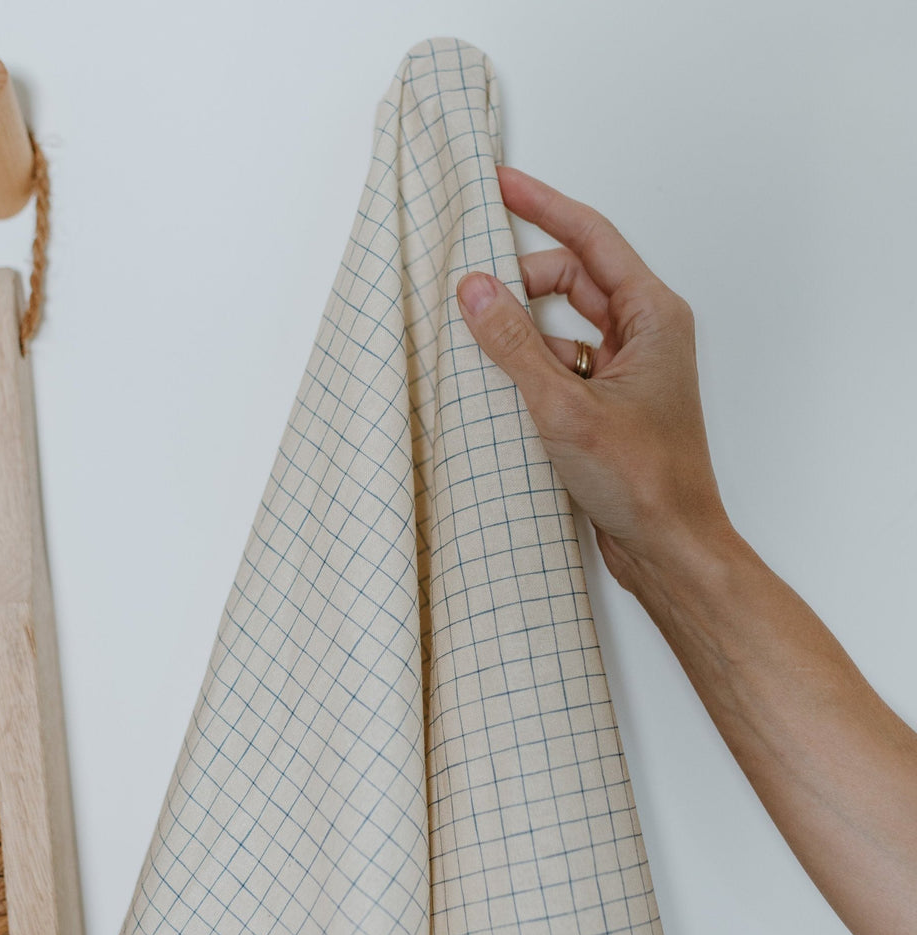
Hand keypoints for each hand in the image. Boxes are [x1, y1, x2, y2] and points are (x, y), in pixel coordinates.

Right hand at [457, 166, 729, 588]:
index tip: (501, 184)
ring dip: (522, 327)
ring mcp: (627, 370)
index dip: (543, 205)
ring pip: (565, 324)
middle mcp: (644, 335)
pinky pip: (562, 362)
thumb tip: (475, 290)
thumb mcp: (566, 406)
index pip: (590, 238)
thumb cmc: (643, 480)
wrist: (669, 546)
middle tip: (470, 284)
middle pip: (573, 278)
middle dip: (522, 277)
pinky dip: (530, 364)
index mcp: (652, 317)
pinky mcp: (608, 402)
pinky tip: (499, 382)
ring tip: (476, 335)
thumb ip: (515, 345)